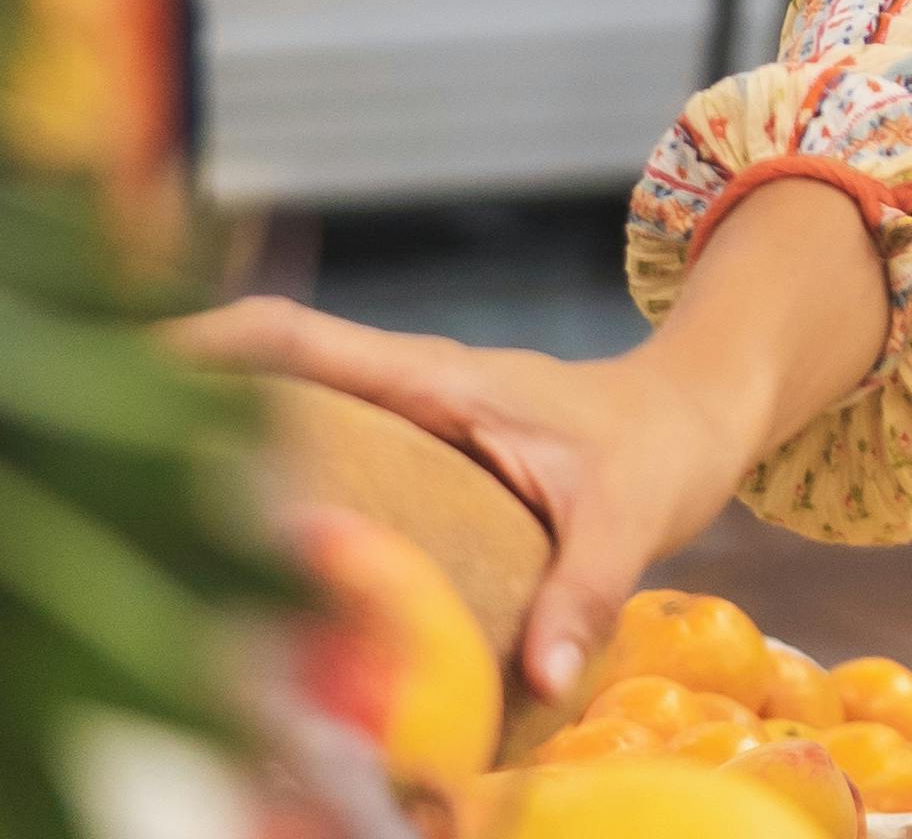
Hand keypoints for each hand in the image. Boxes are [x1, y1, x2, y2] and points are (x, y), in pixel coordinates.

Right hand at [168, 299, 771, 699]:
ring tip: (143, 508)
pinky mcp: (412, 454)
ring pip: (282, 411)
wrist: (700, 413)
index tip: (123, 369)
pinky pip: (318, 450)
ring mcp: (402, 419)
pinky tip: (231, 540)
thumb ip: (585, 591)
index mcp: (436, 378)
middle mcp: (402, 389)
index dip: (203, 347)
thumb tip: (539, 677)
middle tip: (104, 464)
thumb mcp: (633, 514)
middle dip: (175, 402)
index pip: (295, 341)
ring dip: (213, 442)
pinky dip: (267, 475)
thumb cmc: (663, 446)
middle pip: (260, 374)